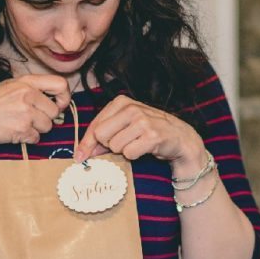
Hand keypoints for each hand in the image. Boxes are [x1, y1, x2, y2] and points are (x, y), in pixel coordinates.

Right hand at [0, 74, 70, 152]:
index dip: (64, 97)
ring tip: (20, 124)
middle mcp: (27, 94)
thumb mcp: (11, 86)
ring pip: (48, 126)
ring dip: (37, 129)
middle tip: (30, 118)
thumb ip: (33, 88)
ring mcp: (25, 112)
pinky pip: (37, 138)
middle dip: (45, 118)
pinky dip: (28, 138)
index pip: (60, 83)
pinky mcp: (22, 129)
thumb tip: (57, 98)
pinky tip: (15, 132)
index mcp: (26, 81)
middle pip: (54, 111)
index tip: (59, 104)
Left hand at [75, 95, 205, 170]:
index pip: (94, 126)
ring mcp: (142, 121)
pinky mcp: (152, 136)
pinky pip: (130, 153)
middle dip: (109, 146)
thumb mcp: (124, 127)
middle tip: (124, 144)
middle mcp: (131, 108)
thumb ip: (102, 137)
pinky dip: (135, 155)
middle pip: (101, 136)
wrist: (179, 137)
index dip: (87, 143)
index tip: (80, 156)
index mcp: (121, 102)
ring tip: (137, 144)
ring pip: (115, 146)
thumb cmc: (148, 132)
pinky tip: (145, 148)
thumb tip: (81, 154)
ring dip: (124, 151)